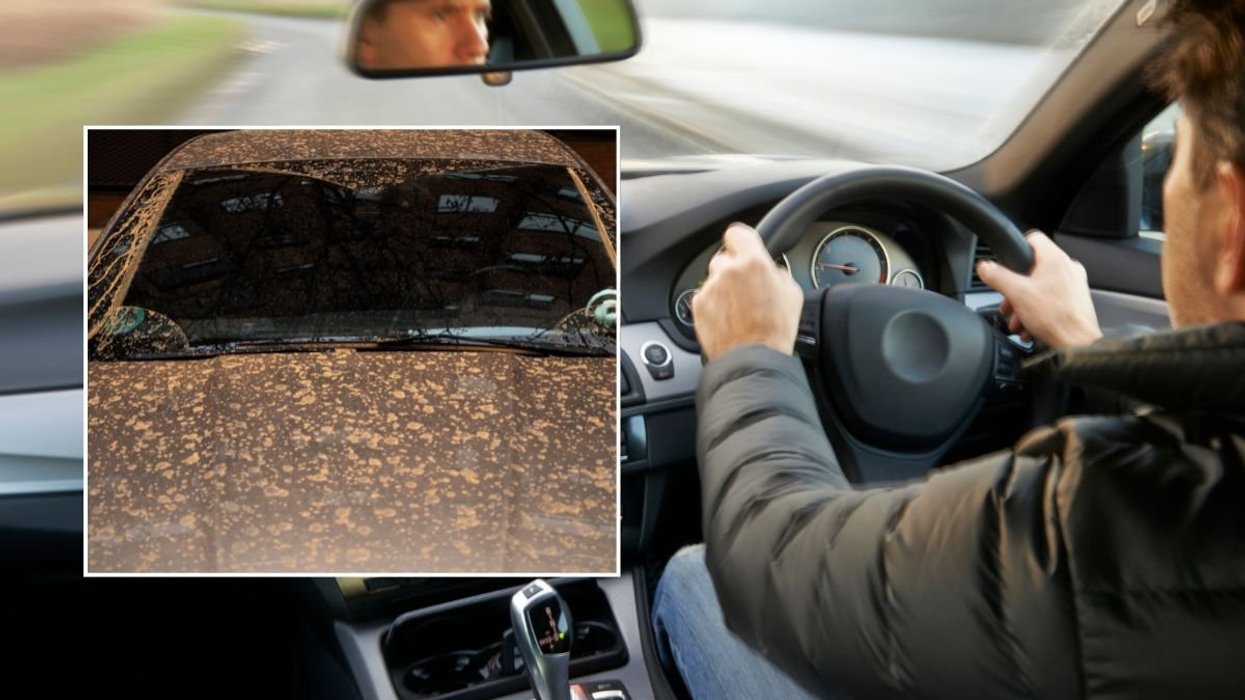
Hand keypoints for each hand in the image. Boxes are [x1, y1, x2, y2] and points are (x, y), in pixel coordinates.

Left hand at [693, 223, 804, 360]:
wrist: (752, 358)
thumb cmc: (774, 330)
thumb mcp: (792, 294)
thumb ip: (777, 272)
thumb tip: (771, 270)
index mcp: (753, 262)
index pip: (736, 233)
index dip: (740, 242)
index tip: (742, 249)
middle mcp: (728, 270)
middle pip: (724, 258)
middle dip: (733, 270)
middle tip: (745, 289)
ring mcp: (710, 288)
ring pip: (714, 279)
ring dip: (723, 289)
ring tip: (738, 310)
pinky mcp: (699, 305)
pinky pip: (705, 297)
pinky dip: (713, 305)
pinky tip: (728, 319)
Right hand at [975, 230, 1101, 348]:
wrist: (1078, 345)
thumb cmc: (1055, 318)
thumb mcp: (1016, 294)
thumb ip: (997, 276)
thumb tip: (984, 267)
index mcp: (1055, 259)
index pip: (1033, 239)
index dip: (1016, 249)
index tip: (1007, 264)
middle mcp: (1068, 268)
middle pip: (1033, 268)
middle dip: (1015, 288)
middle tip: (1008, 302)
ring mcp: (1074, 285)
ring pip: (1040, 287)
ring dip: (1024, 303)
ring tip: (1018, 319)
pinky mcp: (1076, 302)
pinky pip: (1050, 300)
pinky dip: (1037, 311)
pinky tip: (1029, 326)